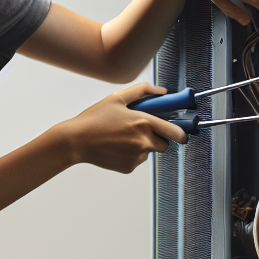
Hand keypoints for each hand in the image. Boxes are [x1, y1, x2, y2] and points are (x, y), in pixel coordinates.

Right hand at [57, 83, 188, 172]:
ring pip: (148, 152)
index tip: (183, 134)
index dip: (182, 133)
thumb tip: (162, 91)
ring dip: (142, 146)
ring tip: (120, 138)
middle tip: (141, 131)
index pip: (174, 132)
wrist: (76, 141)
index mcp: (143, 122)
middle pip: (164, 145)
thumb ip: (142, 91)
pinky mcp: (128, 167)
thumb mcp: (117, 98)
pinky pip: (136, 160)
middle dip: (158, 139)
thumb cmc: (94, 118)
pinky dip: (130, 155)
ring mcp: (136, 156)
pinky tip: (115, 147)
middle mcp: (144, 141)